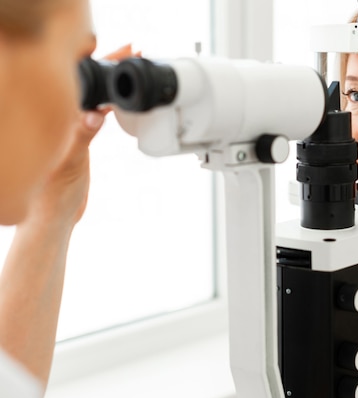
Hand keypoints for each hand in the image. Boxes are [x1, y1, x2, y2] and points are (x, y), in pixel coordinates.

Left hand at [23, 44, 136, 230]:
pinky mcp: (80, 140)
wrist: (56, 217)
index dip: (104, 61)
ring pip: (94, 95)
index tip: (126, 52)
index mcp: (59, 119)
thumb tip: (96, 112)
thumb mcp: (72, 162)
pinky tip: (119, 102)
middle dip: (111, 63)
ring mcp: (73, 128)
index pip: (81, 80)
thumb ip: (82, 135)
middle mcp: (65, 120)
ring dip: (112, 81)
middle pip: (89, 82)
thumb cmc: (54, 193)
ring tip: (129, 67)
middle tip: (134, 51)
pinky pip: (97, 113)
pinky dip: (111, 103)